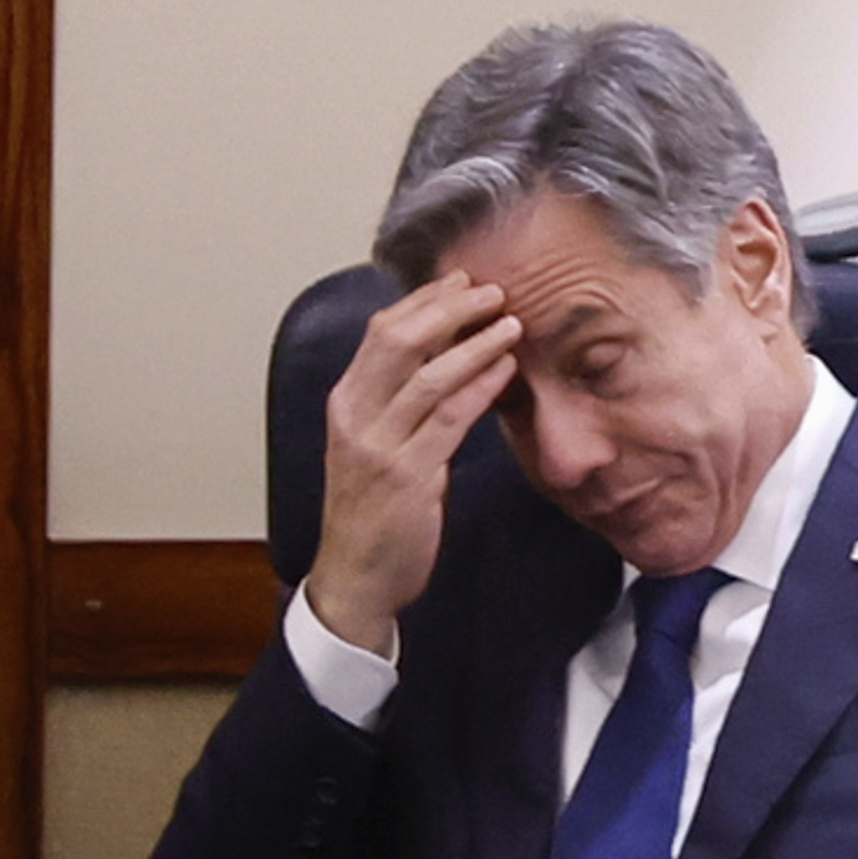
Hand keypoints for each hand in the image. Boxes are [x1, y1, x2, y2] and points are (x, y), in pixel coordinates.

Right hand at [304, 273, 520, 656]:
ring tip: (511, 323)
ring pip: (427, 375)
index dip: (424, 300)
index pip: (381, 330)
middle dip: (448, 307)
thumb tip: (447, 351)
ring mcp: (379, 447)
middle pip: (398, 339)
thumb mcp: (376, 442)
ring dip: (474, 342)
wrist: (355, 578)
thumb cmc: (372, 508)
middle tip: (491, 291)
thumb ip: (401, 400)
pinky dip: (479, 388)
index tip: (461, 280)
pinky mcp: (407, 478)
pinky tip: (506, 370)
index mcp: (346, 402)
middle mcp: (356, 417)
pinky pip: (448, 420)